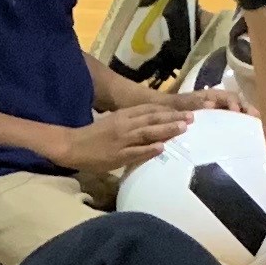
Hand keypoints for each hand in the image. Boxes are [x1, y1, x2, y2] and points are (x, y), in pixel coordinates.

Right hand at [66, 99, 195, 174]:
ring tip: (183, 128)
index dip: (168, 110)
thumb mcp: (113, 123)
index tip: (185, 110)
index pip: (149, 110)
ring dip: (166, 130)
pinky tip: (161, 147)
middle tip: (192, 118)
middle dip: (173, 118)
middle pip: (153, 119)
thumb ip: (131, 122)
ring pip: (148, 132)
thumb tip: (150, 124)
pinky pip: (136, 151)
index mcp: (123, 115)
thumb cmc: (94, 136)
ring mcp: (122, 139)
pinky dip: (149, 149)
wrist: (72, 145)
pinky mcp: (118, 154)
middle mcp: (125, 124)